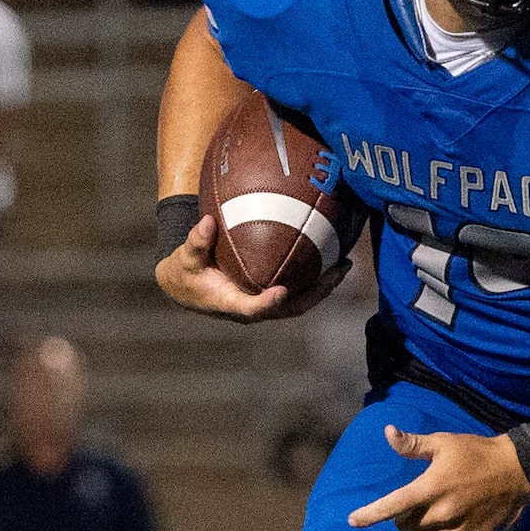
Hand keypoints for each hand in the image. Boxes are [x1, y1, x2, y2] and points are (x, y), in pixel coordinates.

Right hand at [156, 213, 350, 322]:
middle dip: (316, 293)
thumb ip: (196, 241)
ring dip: (324, 286)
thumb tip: (207, 221)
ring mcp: (265, 304)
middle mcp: (253, 309)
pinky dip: (316, 277)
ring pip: (301, 301)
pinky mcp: (271, 297)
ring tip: (344, 264)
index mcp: (231, 304)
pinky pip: (299, 290)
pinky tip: (332, 256)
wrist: (188, 287)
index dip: (267, 304)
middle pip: (290, 308)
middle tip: (336, 272)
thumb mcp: (185, 257)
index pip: (252, 309)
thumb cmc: (186, 272)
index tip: (281, 292)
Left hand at [347, 426, 529, 530]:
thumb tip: (387, 432)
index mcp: (432, 487)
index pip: (392, 506)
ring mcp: (459, 529)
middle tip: (421, 501)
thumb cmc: (477, 453)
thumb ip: (413, 444)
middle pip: (406, 527)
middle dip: (406, 517)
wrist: (518, 470)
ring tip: (434, 515)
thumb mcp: (444, 443)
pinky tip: (450, 525)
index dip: (369, 514)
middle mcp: (443, 512)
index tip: (352, 521)